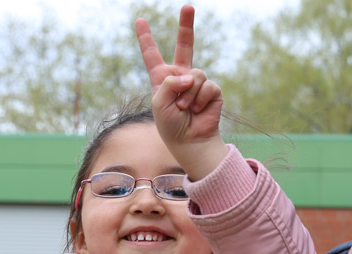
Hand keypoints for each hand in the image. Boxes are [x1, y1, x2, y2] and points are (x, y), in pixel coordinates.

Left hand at [136, 6, 227, 179]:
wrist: (190, 141)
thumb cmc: (170, 125)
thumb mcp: (160, 102)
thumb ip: (170, 82)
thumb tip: (189, 75)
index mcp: (162, 78)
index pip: (152, 55)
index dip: (146, 38)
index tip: (140, 21)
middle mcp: (181, 76)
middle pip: (186, 45)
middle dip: (186, 25)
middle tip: (188, 6)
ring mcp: (197, 82)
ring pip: (195, 74)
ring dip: (189, 94)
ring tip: (186, 109)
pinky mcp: (212, 91)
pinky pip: (207, 85)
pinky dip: (200, 99)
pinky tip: (197, 111)